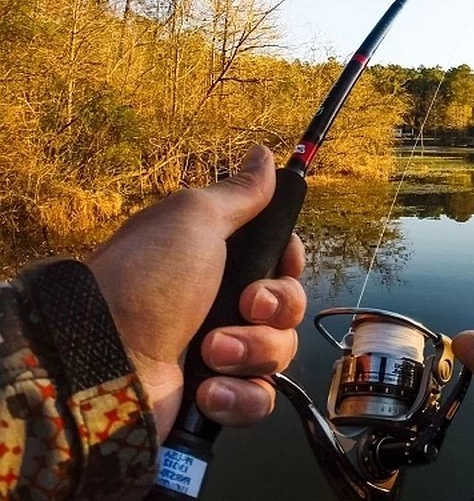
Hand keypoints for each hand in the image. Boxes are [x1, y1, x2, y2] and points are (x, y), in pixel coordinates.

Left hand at [87, 145, 305, 441]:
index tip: (283, 261)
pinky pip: (259, 399)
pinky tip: (208, 390)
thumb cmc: (147, 280)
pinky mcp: (217, 398)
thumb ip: (238, 192)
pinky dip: (240, 396)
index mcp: (220, 262)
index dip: (290, 263)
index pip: (283, 262)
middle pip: (289, 306)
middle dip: (275, 307)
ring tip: (210, 352)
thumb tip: (264, 154)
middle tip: (245, 305)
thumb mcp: (193, 220)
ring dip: (252, 351)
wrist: (102, 362)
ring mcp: (221, 354)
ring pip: (279, 353)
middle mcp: (223, 306)